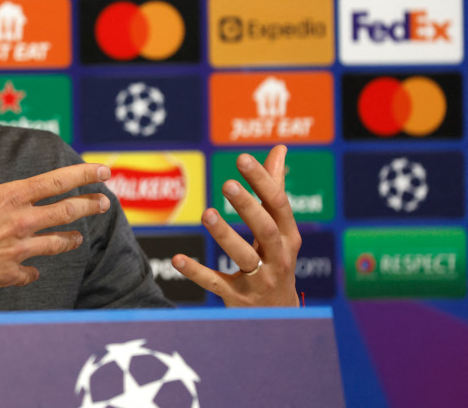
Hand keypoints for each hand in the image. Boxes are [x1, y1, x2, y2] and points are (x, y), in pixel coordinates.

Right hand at [0, 105, 111, 334]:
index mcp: (9, 197)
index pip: (56, 182)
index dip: (83, 174)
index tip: (104, 171)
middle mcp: (20, 224)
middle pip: (66, 212)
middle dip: (90, 205)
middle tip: (106, 202)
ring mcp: (17, 252)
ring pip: (55, 244)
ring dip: (69, 239)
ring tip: (78, 238)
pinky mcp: (8, 275)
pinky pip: (29, 272)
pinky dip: (32, 269)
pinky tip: (34, 270)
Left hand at [171, 145, 300, 306]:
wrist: (280, 316)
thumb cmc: (277, 260)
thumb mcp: (282, 229)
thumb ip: (275, 189)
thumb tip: (279, 150)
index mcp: (289, 237)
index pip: (279, 206)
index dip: (263, 182)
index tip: (242, 159)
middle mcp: (278, 258)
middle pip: (266, 230)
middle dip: (248, 207)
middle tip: (227, 183)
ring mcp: (259, 280)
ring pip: (243, 257)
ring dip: (224, 236)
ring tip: (206, 213)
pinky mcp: (238, 298)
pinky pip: (216, 284)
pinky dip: (196, 272)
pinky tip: (178, 259)